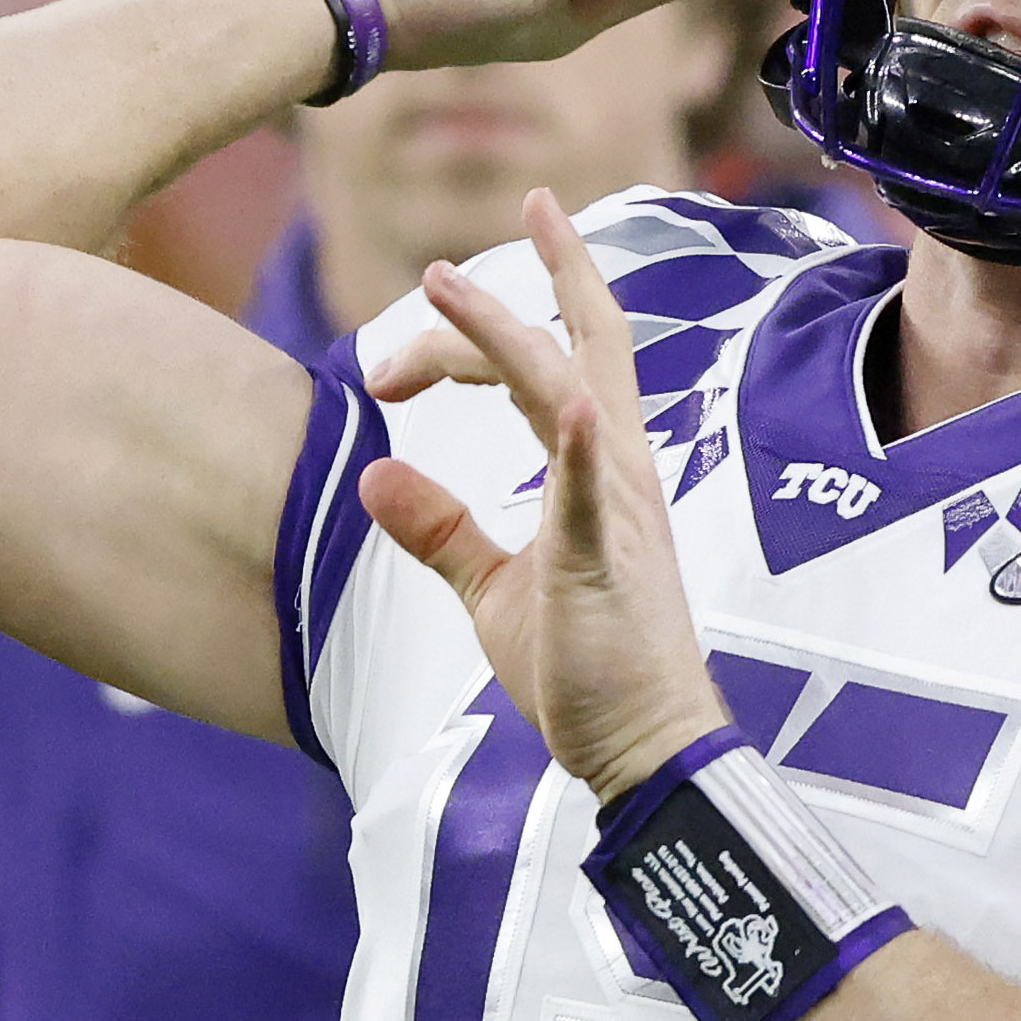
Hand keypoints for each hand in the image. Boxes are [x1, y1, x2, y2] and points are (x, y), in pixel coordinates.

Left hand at [359, 190, 729, 799]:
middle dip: (513, 291)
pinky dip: (584, 444)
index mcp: (600, 469)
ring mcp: (617, 509)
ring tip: (441, 281)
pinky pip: (592, 494)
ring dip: (502, 332)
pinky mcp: (603, 562)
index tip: (409, 331)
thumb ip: (442, 529)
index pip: (555, 359)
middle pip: (572, 345)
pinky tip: (578, 407)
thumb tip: (375, 474)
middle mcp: (620, 468)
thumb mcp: (494, 588)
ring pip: (564, 389)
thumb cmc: (584, 666)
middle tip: (427, 276)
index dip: (486, 325)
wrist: (646, 743)